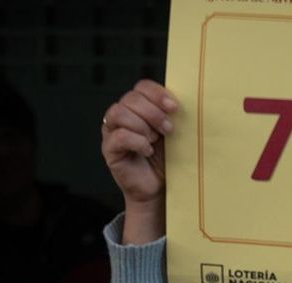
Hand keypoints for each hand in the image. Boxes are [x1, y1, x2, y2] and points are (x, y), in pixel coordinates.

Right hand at [101, 80, 178, 243]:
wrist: (158, 188)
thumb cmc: (166, 159)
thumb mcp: (173, 134)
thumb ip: (172, 116)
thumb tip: (182, 103)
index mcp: (138, 107)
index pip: (142, 87)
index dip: (157, 93)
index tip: (174, 108)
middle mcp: (122, 115)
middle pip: (131, 98)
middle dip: (153, 112)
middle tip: (168, 129)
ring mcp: (112, 131)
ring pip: (119, 113)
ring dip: (142, 125)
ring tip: (155, 140)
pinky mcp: (109, 149)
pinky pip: (118, 136)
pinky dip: (136, 141)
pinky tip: (147, 151)